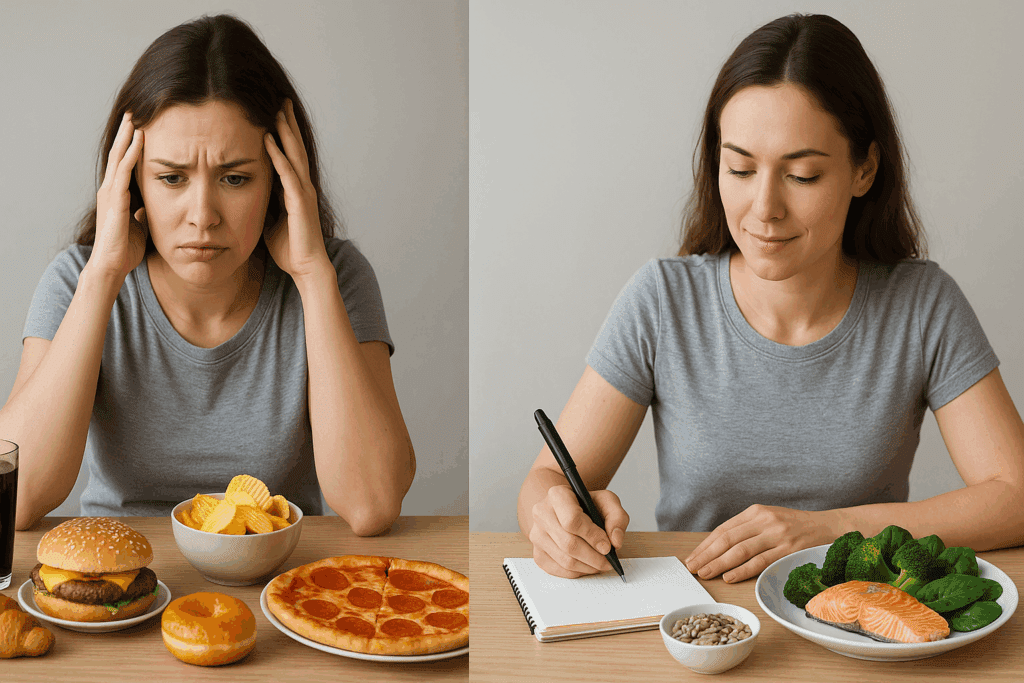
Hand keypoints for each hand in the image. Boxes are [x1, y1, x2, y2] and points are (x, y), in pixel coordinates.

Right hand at [90, 112, 147, 280]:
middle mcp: (111, 189)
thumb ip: (143, 211)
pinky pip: (124, 171)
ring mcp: (111, 193)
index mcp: (117, 194)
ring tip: (135, 117)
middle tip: (135, 111)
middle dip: (126, 133)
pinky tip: (140, 140)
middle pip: (119, 154)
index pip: (124, 163)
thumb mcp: (139, 223)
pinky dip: (132, 154)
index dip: (131, 145)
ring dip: (128, 136)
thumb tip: (150, 205)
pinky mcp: (115, 199)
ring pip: (119, 157)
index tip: (140, 126)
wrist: (112, 265)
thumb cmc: (125, 248)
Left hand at [264, 99, 329, 278]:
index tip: (276, 115)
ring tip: (278, 110)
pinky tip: (269, 139)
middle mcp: (303, 187)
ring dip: (286, 131)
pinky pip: (287, 173)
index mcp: (296, 190)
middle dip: (289, 124)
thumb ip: (267, 203)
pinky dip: (278, 155)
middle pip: (296, 148)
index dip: (285, 135)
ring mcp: (303, 193)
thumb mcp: (272, 219)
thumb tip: (250, 193)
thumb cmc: (290, 249)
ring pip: (294, 155)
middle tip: (282, 100)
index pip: (291, 156)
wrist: (307, 268)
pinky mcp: (299, 202)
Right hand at [528, 485, 628, 577]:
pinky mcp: (537, 553)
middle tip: (608, 561)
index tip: (607, 546)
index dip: (592, 536)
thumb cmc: (586, 505)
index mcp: (557, 495)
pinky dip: (577, 573)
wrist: (565, 510)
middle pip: (568, 544)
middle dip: (593, 557)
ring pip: (564, 560)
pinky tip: (586, 565)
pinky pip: (558, 570)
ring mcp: (536, 535)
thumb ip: (617, 517)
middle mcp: (542, 513)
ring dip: (587, 567)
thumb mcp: (606, 502)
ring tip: (600, 564)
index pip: (572, 520)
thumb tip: (616, 541)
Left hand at [684, 504, 841, 582]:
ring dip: (719, 564)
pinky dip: (742, 570)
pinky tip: (729, 576)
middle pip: (728, 539)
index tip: (692, 557)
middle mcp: (764, 520)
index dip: (705, 545)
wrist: (829, 527)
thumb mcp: (769, 520)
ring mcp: (777, 534)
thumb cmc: (795, 527)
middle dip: (707, 555)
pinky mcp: (788, 549)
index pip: (723, 530)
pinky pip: (760, 562)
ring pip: (740, 551)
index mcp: (756, 511)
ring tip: (705, 573)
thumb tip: (717, 549)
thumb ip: (746, 530)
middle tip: (692, 568)